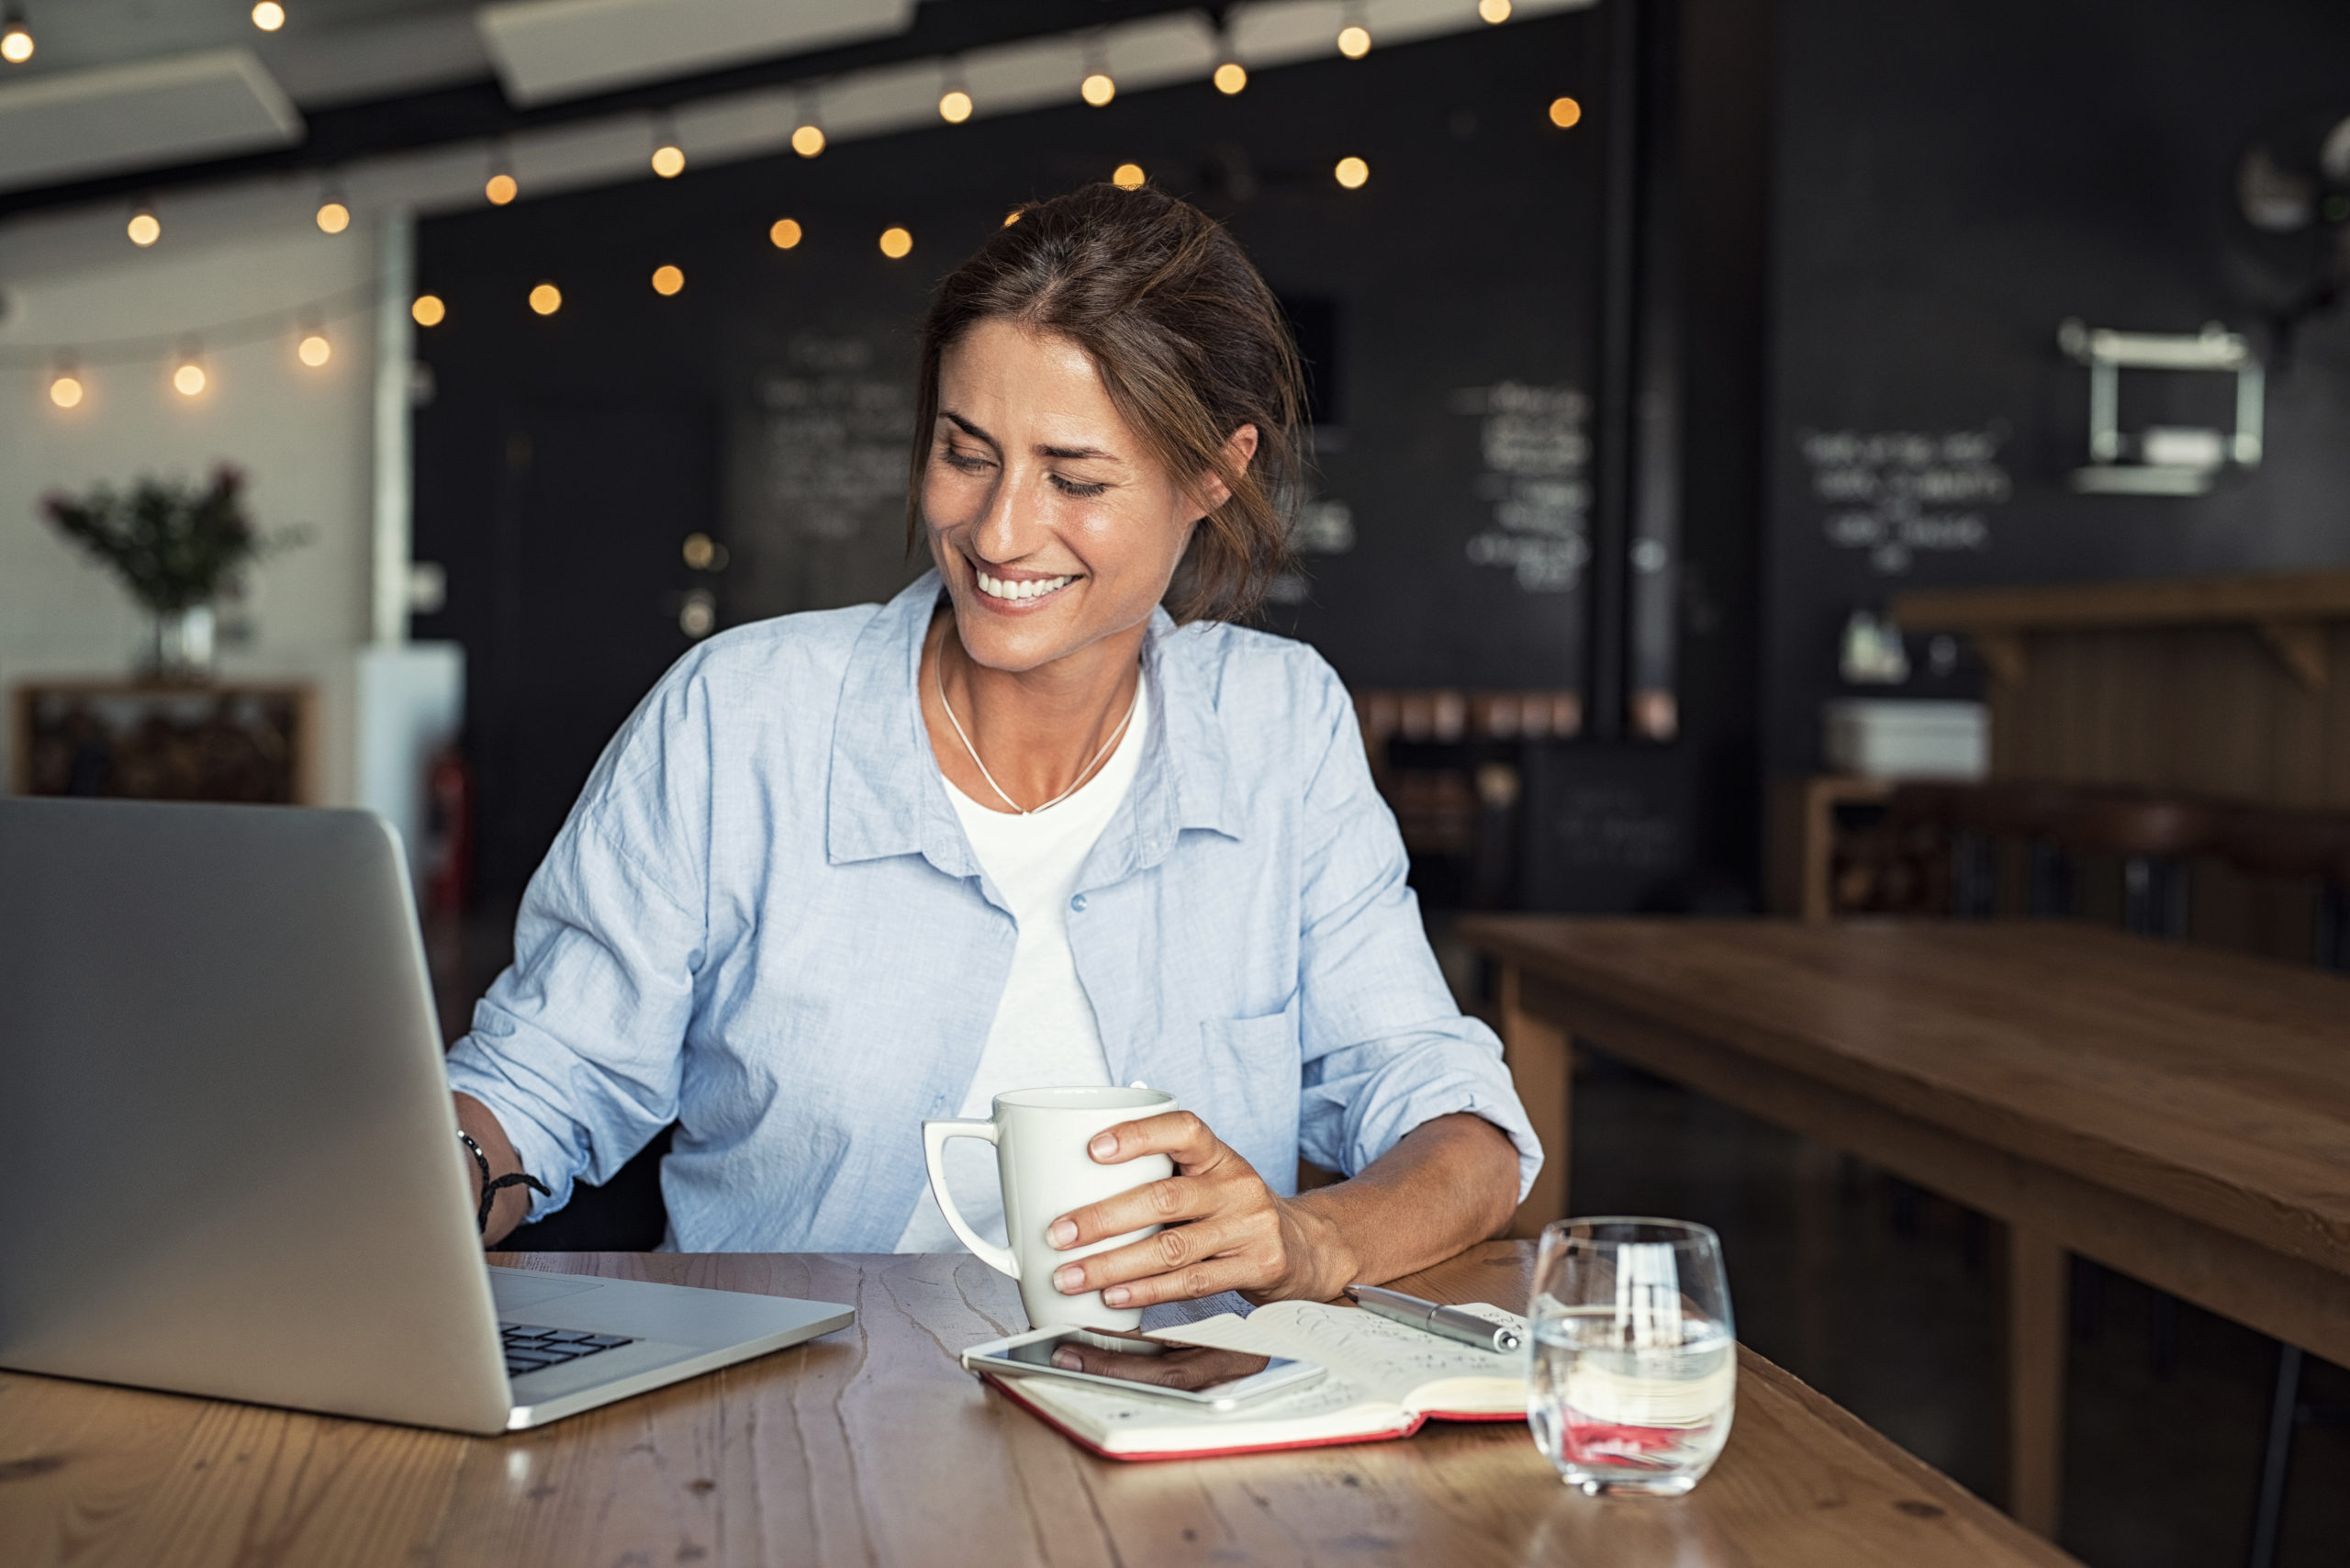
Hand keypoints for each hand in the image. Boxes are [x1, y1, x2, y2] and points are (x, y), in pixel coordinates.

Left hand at [1043, 1111, 1356, 1308]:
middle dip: (1103, 1218)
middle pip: (1164, 1197)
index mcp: (1218, 1156)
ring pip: (1172, 1248)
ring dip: (1113, 1265)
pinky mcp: (1256, 1267)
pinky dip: (1147, 1292)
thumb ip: (1157, 1175)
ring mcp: (1249, 1227)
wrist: (1305, 1245)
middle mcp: (1236, 1186)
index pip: (1183, 1129)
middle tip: (1059, 1234)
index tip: (1092, 1148)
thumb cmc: (1233, 1209)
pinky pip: (1192, 1283)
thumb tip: (1070, 1183)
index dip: (1138, 1134)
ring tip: (1071, 1276)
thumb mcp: (1207, 1178)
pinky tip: (1113, 1297)